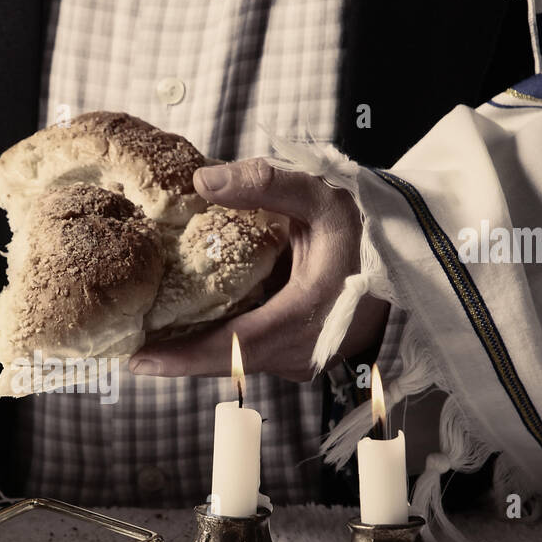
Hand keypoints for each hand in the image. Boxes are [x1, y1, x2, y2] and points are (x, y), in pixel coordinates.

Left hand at [129, 157, 387, 381]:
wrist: (418, 255)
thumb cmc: (371, 228)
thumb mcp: (322, 195)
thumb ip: (265, 184)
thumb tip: (202, 180)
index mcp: (305, 318)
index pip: (231, 348)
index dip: (181, 358)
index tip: (136, 360)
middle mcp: (301, 352)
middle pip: (224, 361)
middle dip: (173, 357)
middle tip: (123, 346)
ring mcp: (301, 359)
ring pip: (235, 361)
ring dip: (192, 351)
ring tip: (143, 337)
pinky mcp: (300, 355)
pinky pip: (248, 354)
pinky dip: (217, 343)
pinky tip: (183, 326)